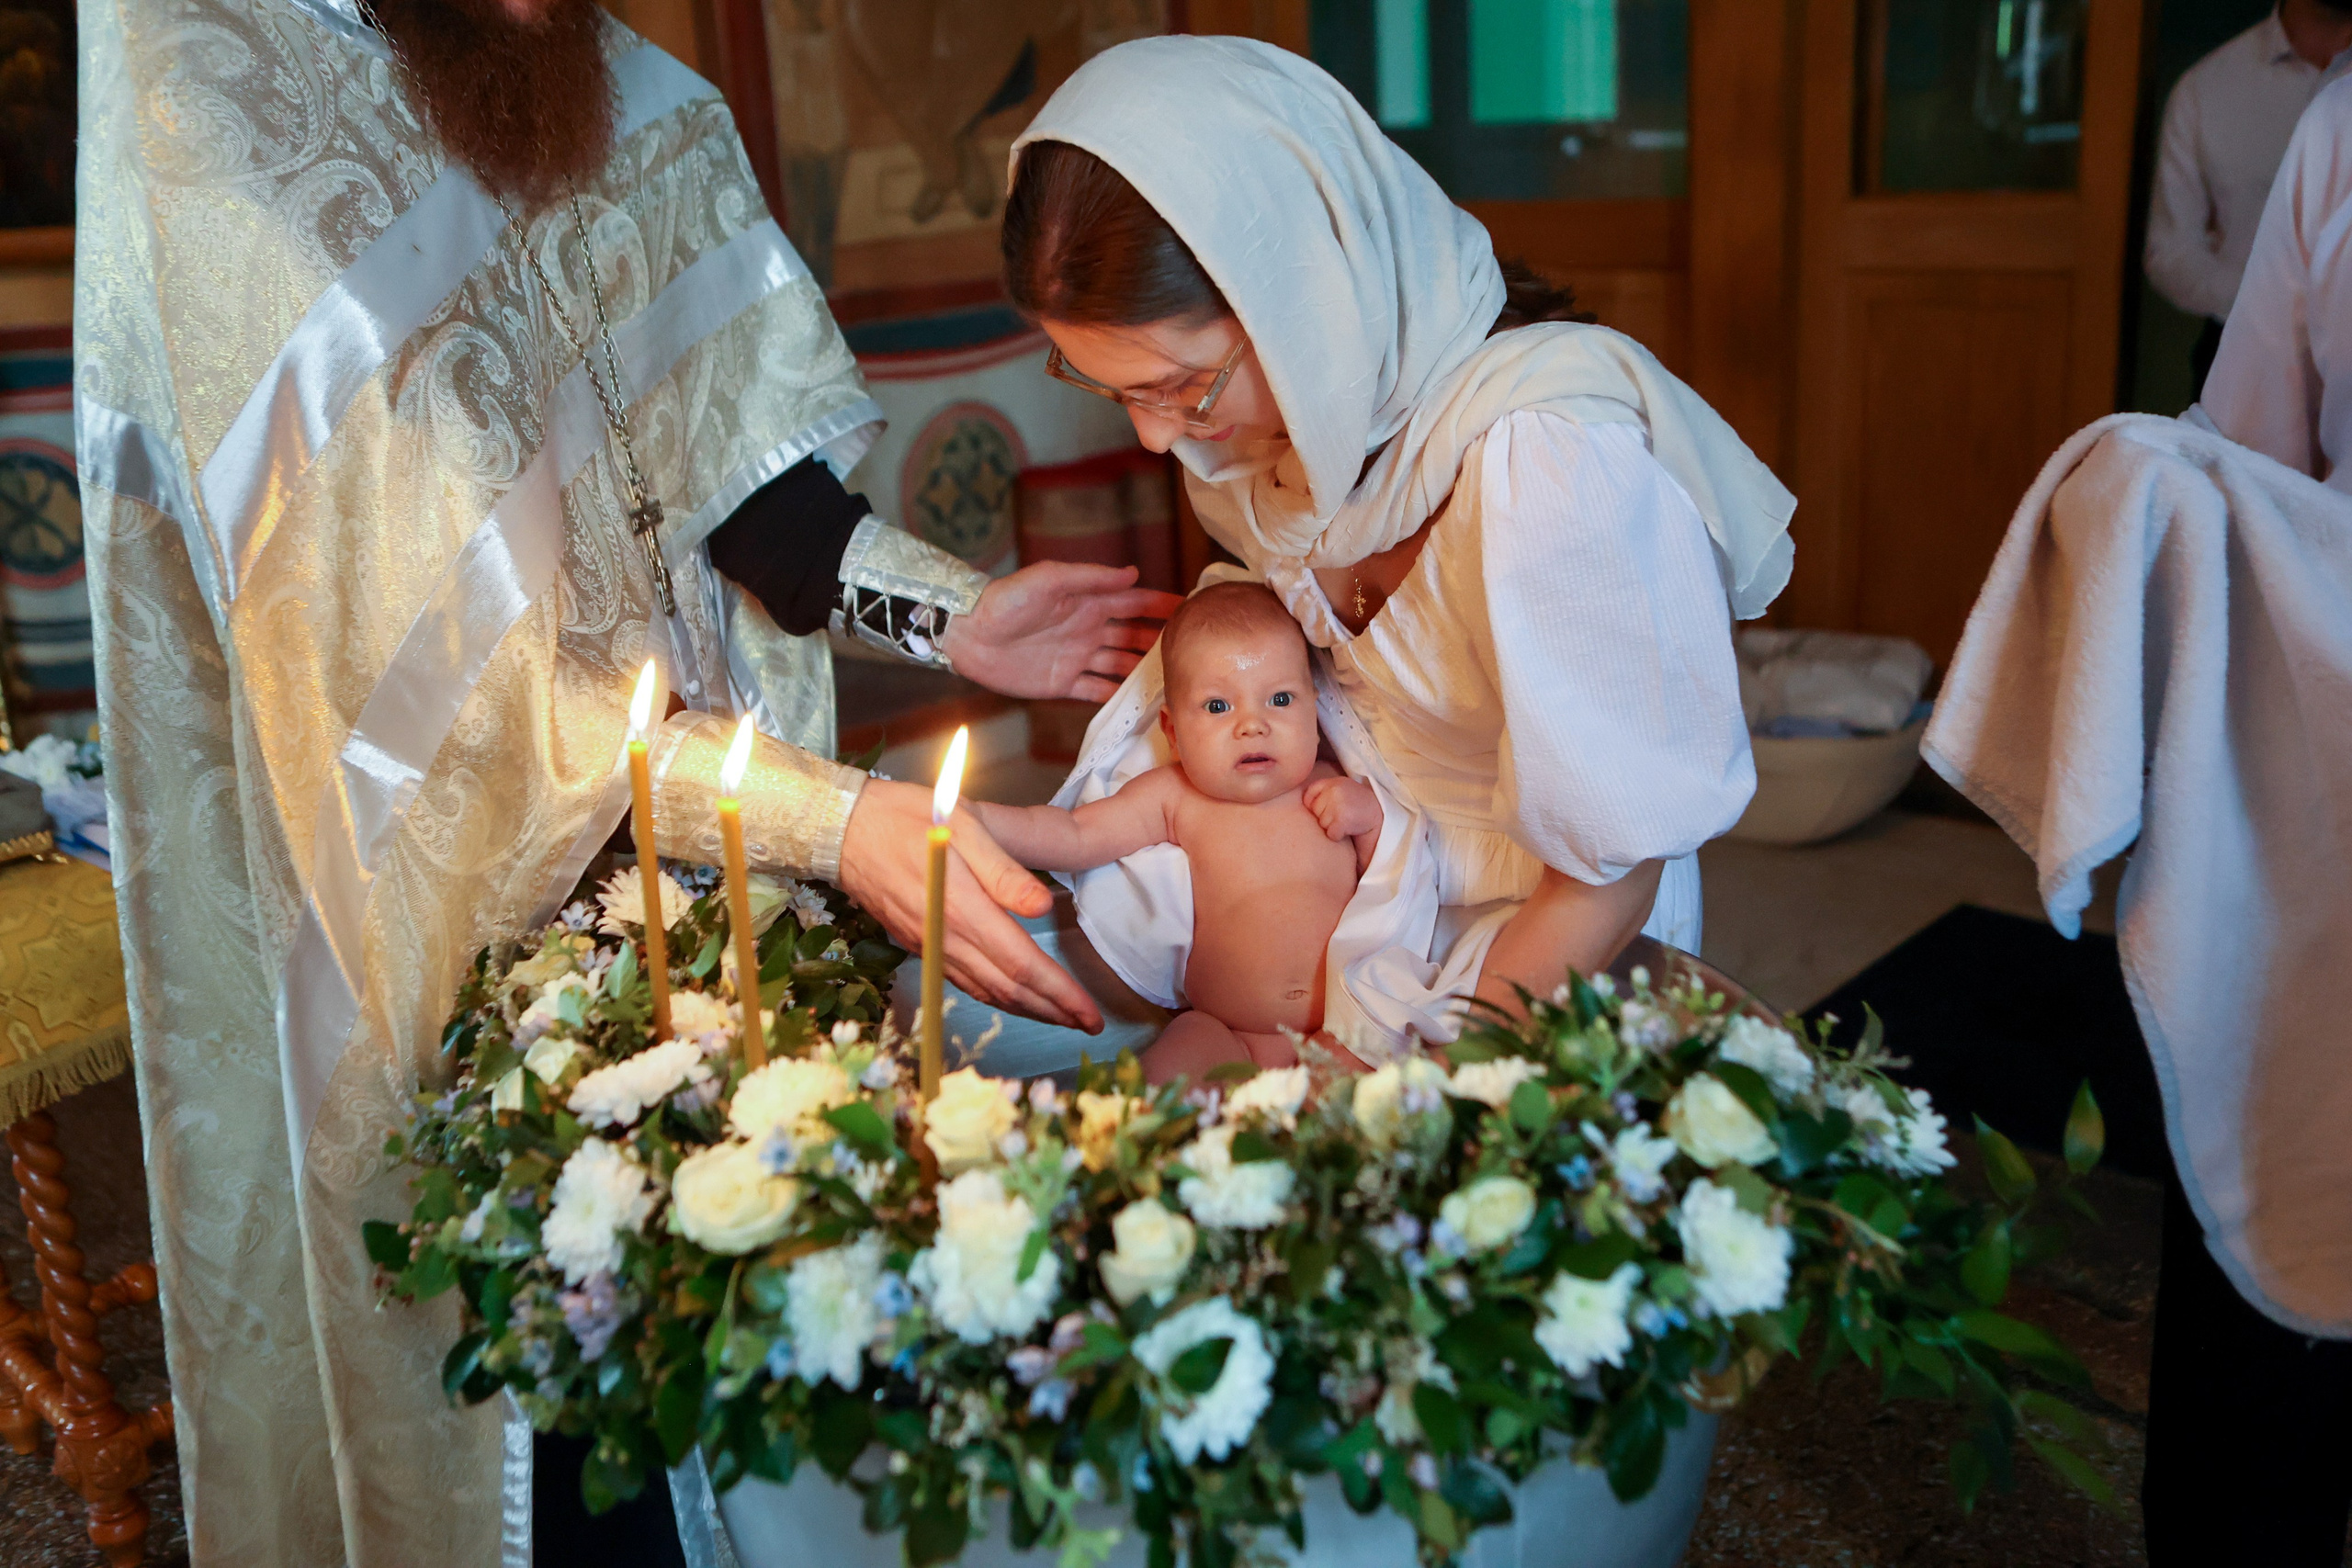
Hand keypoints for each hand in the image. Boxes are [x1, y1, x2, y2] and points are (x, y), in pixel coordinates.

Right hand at [837, 779, 1104, 1031]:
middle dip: (1053, 1011)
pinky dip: (995, 997)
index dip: (1060, 994)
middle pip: (1008, 990)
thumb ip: (1005, 870)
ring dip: (1026, 1010)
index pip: (1022, 966)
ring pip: (986, 992)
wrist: (843, 829)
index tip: (1089, 1015)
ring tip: (1060, 1018)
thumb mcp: (966, 825)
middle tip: (1089, 1026)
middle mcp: (946, 938)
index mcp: (964, 909)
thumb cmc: (908, 816)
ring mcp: (930, 946)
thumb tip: (1043, 908)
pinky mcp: (919, 944)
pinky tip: (1011, 998)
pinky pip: (963, 983)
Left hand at [941, 562, 1181, 701]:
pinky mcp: (1062, 683)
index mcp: (1086, 601)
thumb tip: (1133, 574)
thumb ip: (1090, 577)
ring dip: (1143, 672)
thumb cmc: (1004, 601)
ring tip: (1174, 682)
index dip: (1161, 606)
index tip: (1191, 611)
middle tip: (1192, 653)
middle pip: (1133, 636)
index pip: (1134, 603)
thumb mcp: (1048, 579)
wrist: (968, 636)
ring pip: (1120, 665)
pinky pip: (1096, 690)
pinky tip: (1139, 705)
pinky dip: (1117, 696)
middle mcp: (1087, 629)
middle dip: (1160, 642)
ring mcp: (1076, 657)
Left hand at [1303, 776, 1380, 840]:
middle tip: (1343, 815)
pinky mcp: (1342, 819)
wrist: (1383, 817)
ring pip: (1322, 823)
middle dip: (1325, 817)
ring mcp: (1338, 803)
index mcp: (1334, 781)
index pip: (1309, 794)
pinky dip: (1339, 836)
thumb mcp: (1342, 791)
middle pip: (1314, 811)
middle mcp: (1335, 789)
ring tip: (1348, 821)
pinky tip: (1350, 829)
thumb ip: (1325, 792)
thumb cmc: (1358, 808)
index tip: (1330, 809)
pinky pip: (1331, 834)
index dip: (1316, 806)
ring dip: (1333, 827)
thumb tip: (1302, 804)